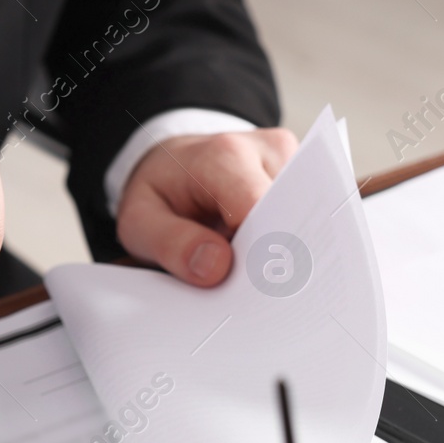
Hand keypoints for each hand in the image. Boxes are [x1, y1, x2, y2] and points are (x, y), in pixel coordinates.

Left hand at [116, 129, 297, 286]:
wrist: (172, 166)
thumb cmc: (159, 196)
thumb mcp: (139, 223)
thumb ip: (172, 245)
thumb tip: (217, 267)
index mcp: (224, 156)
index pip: (258, 211)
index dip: (257, 255)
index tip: (245, 291)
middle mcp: (266, 150)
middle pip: (289, 216)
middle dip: (271, 259)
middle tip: (246, 292)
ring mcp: (289, 161)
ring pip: (301, 220)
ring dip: (278, 251)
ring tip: (247, 267)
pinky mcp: (302, 174)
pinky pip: (304, 217)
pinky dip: (284, 243)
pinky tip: (263, 254)